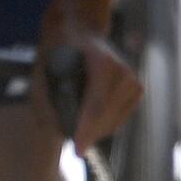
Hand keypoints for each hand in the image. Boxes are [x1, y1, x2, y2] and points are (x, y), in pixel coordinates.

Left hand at [36, 0, 138, 141]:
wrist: (81, 32)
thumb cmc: (59, 50)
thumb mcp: (43, 69)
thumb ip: (44, 99)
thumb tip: (54, 130)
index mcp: (103, 65)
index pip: (95, 105)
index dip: (86, 130)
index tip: (77, 149)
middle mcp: (124, 73)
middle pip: (105, 118)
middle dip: (85, 134)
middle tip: (70, 142)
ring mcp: (133, 82)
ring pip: (112, 122)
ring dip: (93, 131)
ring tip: (77, 125)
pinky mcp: (137, 91)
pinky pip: (118, 119)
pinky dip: (103, 124)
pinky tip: (90, 119)